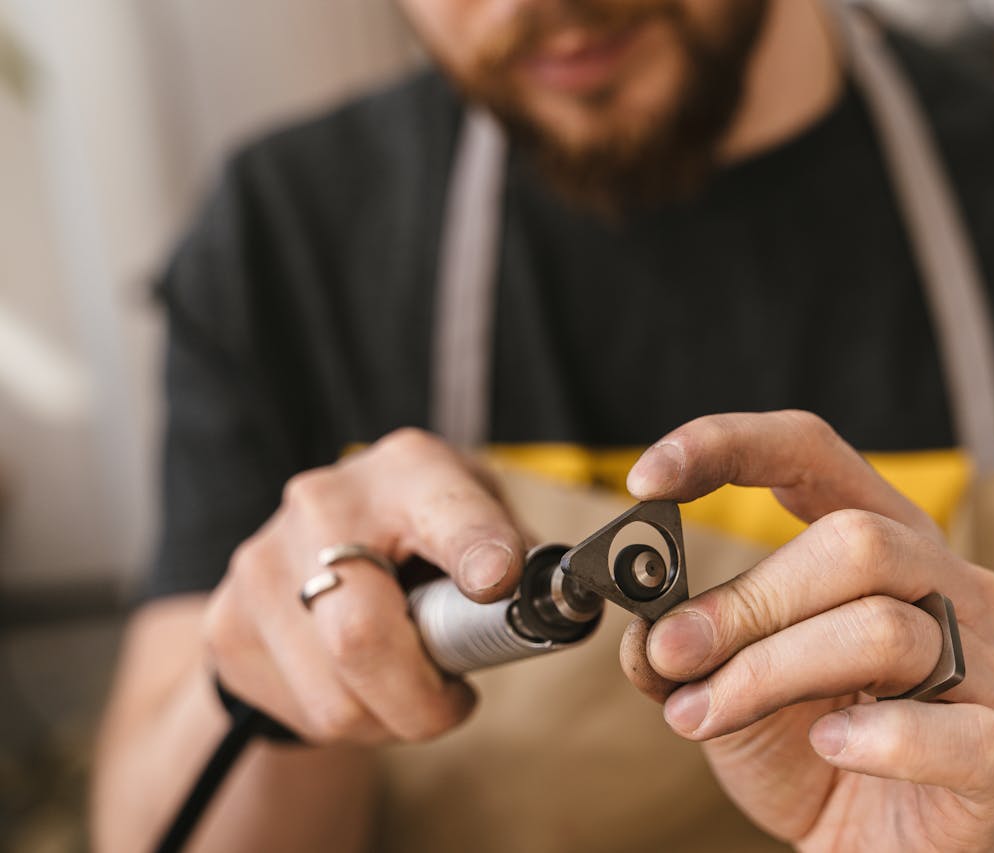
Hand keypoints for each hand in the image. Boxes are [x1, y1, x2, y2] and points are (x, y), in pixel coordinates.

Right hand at [205, 428, 524, 743]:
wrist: (313, 547)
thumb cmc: (425, 536)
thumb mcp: (481, 520)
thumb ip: (522, 556)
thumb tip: (561, 604)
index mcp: (409, 471)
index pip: (443, 509)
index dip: (475, 545)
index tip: (494, 583)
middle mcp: (324, 504)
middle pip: (362, 636)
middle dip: (423, 701)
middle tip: (454, 703)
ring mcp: (263, 563)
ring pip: (337, 700)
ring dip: (390, 718)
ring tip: (408, 688)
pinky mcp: (228, 623)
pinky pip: (305, 713)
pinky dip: (350, 720)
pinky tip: (359, 684)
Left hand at [620, 411, 993, 851]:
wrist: (875, 846)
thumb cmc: (807, 748)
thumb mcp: (723, 689)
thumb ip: (683, 651)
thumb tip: (644, 627)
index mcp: (879, 540)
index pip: (812, 453)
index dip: (729, 447)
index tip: (648, 477)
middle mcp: (945, 585)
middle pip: (856, 543)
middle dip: (748, 600)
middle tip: (675, 651)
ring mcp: (985, 666)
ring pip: (885, 631)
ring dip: (773, 672)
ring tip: (706, 715)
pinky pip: (953, 732)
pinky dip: (878, 738)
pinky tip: (830, 745)